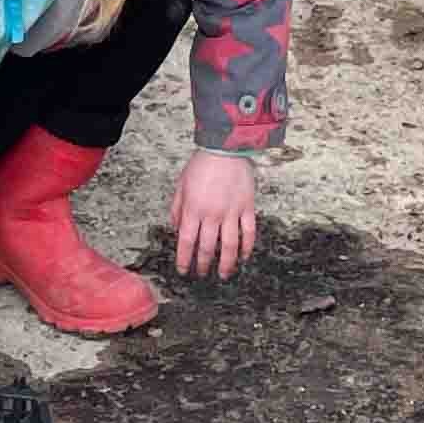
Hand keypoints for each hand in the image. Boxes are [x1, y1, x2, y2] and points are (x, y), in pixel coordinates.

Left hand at [170, 151, 259, 278]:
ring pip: (229, 246)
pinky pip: (248, 232)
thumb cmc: (202, 164)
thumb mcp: (181, 184)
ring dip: (226, 264)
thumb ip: (177, 208)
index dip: (184, 259)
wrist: (225, 148)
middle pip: (207, 248)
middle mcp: (212, 214)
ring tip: (224, 274)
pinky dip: (247, 247)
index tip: (184, 270)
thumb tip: (175, 227)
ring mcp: (231, 212)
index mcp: (193, 209)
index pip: (186, 241)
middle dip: (203, 265)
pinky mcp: (247, 207)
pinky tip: (244, 257)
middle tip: (202, 274)